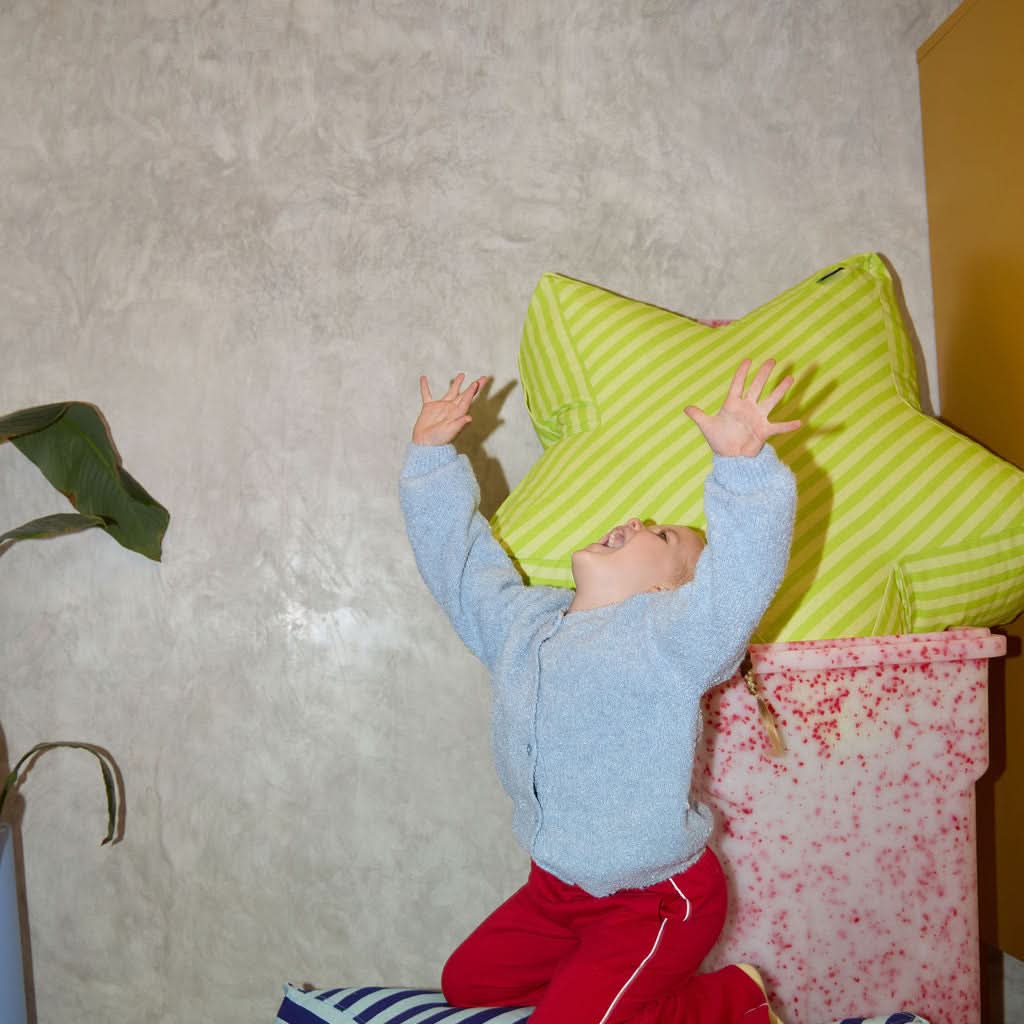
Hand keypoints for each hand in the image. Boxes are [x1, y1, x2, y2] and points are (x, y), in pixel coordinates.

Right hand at [412, 372, 488, 445]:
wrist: (425, 445)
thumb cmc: (438, 441)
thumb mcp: (450, 432)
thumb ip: (459, 424)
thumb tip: (469, 418)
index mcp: (457, 414)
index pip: (466, 400)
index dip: (471, 392)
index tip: (476, 383)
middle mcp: (451, 408)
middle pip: (465, 394)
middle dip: (474, 387)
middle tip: (484, 378)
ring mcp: (440, 407)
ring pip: (451, 392)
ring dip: (457, 384)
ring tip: (462, 374)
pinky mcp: (429, 408)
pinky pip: (426, 394)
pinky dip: (424, 386)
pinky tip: (423, 377)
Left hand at [684, 359, 800, 456]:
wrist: (729, 457)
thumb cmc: (719, 440)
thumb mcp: (707, 427)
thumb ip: (698, 416)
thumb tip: (685, 408)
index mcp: (732, 405)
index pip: (737, 385)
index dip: (741, 373)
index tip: (747, 360)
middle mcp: (747, 408)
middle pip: (757, 387)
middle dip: (763, 374)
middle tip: (772, 360)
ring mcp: (757, 418)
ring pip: (770, 400)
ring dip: (780, 390)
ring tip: (790, 378)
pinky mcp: (764, 430)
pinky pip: (778, 427)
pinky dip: (788, 426)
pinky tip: (799, 423)